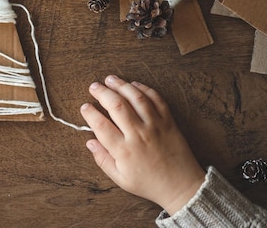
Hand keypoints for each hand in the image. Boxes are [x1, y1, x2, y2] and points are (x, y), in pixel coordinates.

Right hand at [80, 75, 204, 215]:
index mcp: (124, 151)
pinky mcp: (168, 121)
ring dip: (121, 85)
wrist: (181, 186)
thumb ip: (103, 159)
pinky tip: (134, 85)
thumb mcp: (121, 179)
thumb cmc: (149, 183)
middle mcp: (138, 135)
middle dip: (102, 93)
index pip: (101, 125)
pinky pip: (156, 99)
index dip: (90, 113)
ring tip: (110, 79)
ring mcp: (155, 126)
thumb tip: (89, 142)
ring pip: (135, 98)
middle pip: (116, 106)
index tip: (85, 107)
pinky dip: (144, 89)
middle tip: (94, 87)